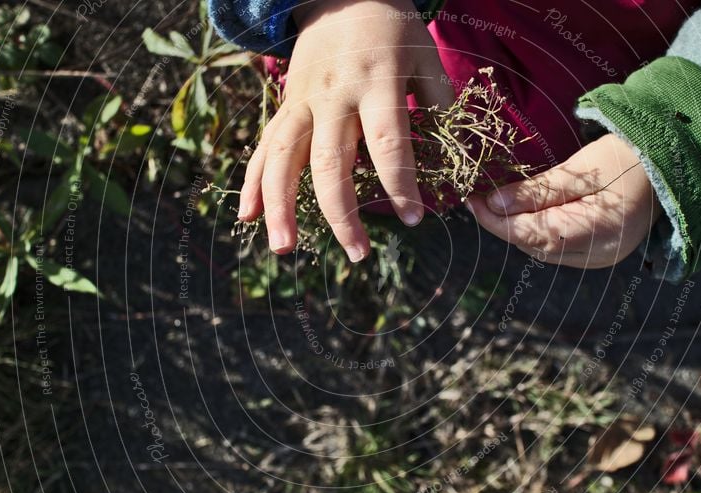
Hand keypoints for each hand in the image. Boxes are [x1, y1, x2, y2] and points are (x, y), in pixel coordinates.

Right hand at [238, 0, 452, 261]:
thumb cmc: (392, 29)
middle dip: (341, 213)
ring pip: (282, 157)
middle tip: (357, 254)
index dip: (400, 183)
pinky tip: (247, 217)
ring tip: (283, 250)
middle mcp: (333, 95)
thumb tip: (454, 163)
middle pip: (328, 161)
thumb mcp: (425, 56)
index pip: (387, 142)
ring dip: (280, 207)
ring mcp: (302, 101)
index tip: (415, 219)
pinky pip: (263, 146)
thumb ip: (438, 106)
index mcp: (377, 82)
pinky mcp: (285, 106)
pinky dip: (252, 181)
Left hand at [467, 133, 661, 268]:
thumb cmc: (629, 158)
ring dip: (516, 229)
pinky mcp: (598, 254)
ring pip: (542, 249)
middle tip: (477, 199)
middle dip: (502, 224)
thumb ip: (538, 190)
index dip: (496, 221)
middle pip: (534, 246)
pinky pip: (555, 248)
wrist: (670, 164)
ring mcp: (599, 259)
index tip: (472, 201)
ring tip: (494, 205)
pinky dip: (535, 231)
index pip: (531, 234)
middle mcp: (598, 255)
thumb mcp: (581, 168)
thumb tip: (494, 203)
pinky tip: (522, 214)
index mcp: (598, 231)